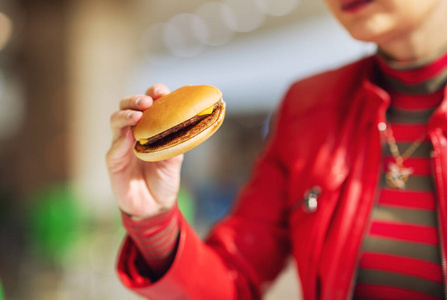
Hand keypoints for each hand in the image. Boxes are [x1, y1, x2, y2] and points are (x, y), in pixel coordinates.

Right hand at [106, 84, 182, 217]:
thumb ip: (177, 141)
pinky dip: (121, 140)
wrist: (155, 206)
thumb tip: (190, 122)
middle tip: (148, 100)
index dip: (154, 94)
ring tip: (138, 115)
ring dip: (126, 115)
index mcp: (149, 128)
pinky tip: (130, 137)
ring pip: (116, 121)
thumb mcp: (175, 159)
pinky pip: (114, 147)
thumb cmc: (164, 179)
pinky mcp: (114, 161)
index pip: (149, 105)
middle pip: (128, 107)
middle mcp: (132, 132)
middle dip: (136, 99)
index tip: (162, 92)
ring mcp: (121, 145)